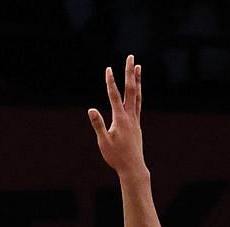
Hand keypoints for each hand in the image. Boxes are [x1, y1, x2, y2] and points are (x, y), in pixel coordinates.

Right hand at [87, 55, 145, 176]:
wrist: (133, 167)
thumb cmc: (116, 156)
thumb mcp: (103, 142)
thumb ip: (98, 124)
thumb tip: (91, 109)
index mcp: (120, 119)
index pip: (114, 96)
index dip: (111, 82)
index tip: (108, 69)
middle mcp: (130, 115)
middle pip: (131, 89)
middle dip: (129, 72)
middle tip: (131, 57)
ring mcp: (135, 119)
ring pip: (137, 95)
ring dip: (137, 80)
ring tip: (138, 67)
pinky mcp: (137, 124)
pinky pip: (138, 103)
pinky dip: (138, 93)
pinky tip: (137, 89)